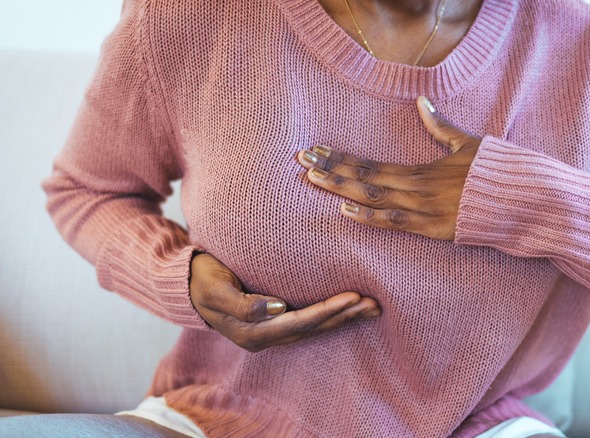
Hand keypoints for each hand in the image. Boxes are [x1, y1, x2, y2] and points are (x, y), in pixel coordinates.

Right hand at [189, 252, 379, 351]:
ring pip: (315, 327)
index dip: (328, 311)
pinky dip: (331, 314)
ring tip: (371, 307)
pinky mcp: (275, 320)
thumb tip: (276, 308)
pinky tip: (349, 308)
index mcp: (253, 332)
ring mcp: (271, 331)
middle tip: (374, 304)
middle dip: (345, 316)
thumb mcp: (216, 289)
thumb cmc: (202, 280)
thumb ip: (244, 303)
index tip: (353, 297)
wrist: (186, 284)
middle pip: (314, 328)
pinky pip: (309, 321)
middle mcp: (266, 336)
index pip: (300, 323)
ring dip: (344, 317)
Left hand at [296, 96, 481, 240]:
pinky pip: (396, 224)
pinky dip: (371, 218)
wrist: (523, 197)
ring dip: (341, 190)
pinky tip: (346, 213)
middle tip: (301, 160)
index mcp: (421, 168)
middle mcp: (416, 187)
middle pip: (364, 179)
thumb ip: (440, 127)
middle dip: (331, 169)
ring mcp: (423, 209)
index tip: (315, 151)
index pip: (370, 163)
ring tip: (313, 179)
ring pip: (373, 199)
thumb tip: (421, 101)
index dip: (340, 158)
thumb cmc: (495, 171)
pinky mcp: (433, 229)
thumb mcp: (468, 144)